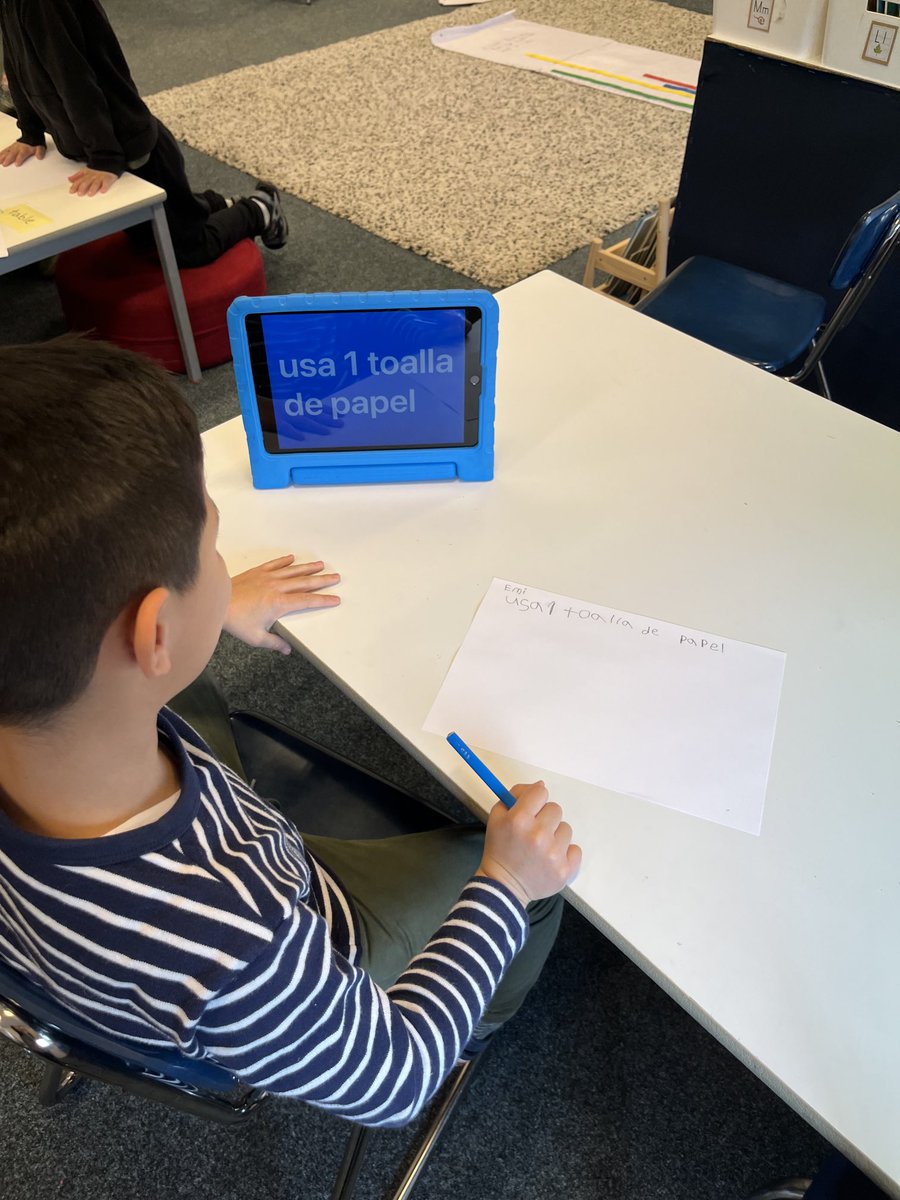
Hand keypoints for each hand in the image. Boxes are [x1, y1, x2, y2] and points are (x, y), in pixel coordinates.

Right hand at [0, 141, 44, 166]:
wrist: (31, 134)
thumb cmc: (35, 142)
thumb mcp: (40, 147)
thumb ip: (40, 152)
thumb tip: (39, 156)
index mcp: (25, 148)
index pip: (22, 154)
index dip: (19, 158)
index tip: (17, 164)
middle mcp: (18, 147)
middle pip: (13, 153)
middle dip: (8, 158)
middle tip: (5, 164)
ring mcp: (14, 147)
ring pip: (7, 151)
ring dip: (3, 156)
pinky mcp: (12, 147)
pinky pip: (6, 150)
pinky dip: (2, 153)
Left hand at [67, 168, 116, 195]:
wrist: (108, 163)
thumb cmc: (97, 170)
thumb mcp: (86, 171)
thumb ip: (77, 176)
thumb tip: (69, 179)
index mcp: (87, 174)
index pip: (79, 180)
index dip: (75, 186)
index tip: (71, 191)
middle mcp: (93, 176)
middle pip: (86, 182)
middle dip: (82, 187)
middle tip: (80, 194)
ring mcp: (100, 177)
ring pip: (95, 183)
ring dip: (92, 188)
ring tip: (90, 194)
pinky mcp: (108, 178)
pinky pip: (106, 183)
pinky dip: (104, 187)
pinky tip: (102, 191)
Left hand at [223, 555, 339, 652]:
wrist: (217, 604)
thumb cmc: (235, 620)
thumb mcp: (257, 637)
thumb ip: (275, 643)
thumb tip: (286, 650)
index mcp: (279, 604)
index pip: (307, 601)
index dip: (323, 600)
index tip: (335, 599)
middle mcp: (276, 588)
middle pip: (305, 583)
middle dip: (322, 580)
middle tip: (335, 577)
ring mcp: (267, 578)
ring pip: (293, 571)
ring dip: (308, 568)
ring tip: (320, 565)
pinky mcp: (257, 572)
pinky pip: (274, 564)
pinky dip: (284, 561)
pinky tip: (292, 558)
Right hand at [476, 782, 581, 906]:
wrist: (503, 886)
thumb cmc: (499, 849)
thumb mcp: (497, 817)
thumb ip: (515, 796)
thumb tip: (540, 786)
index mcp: (519, 820)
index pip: (541, 792)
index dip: (535, 799)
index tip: (531, 809)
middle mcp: (538, 835)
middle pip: (555, 808)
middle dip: (545, 817)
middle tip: (534, 831)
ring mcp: (554, 854)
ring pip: (566, 828)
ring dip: (555, 835)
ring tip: (541, 848)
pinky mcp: (565, 871)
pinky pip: (575, 849)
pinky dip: (565, 854)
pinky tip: (551, 859)